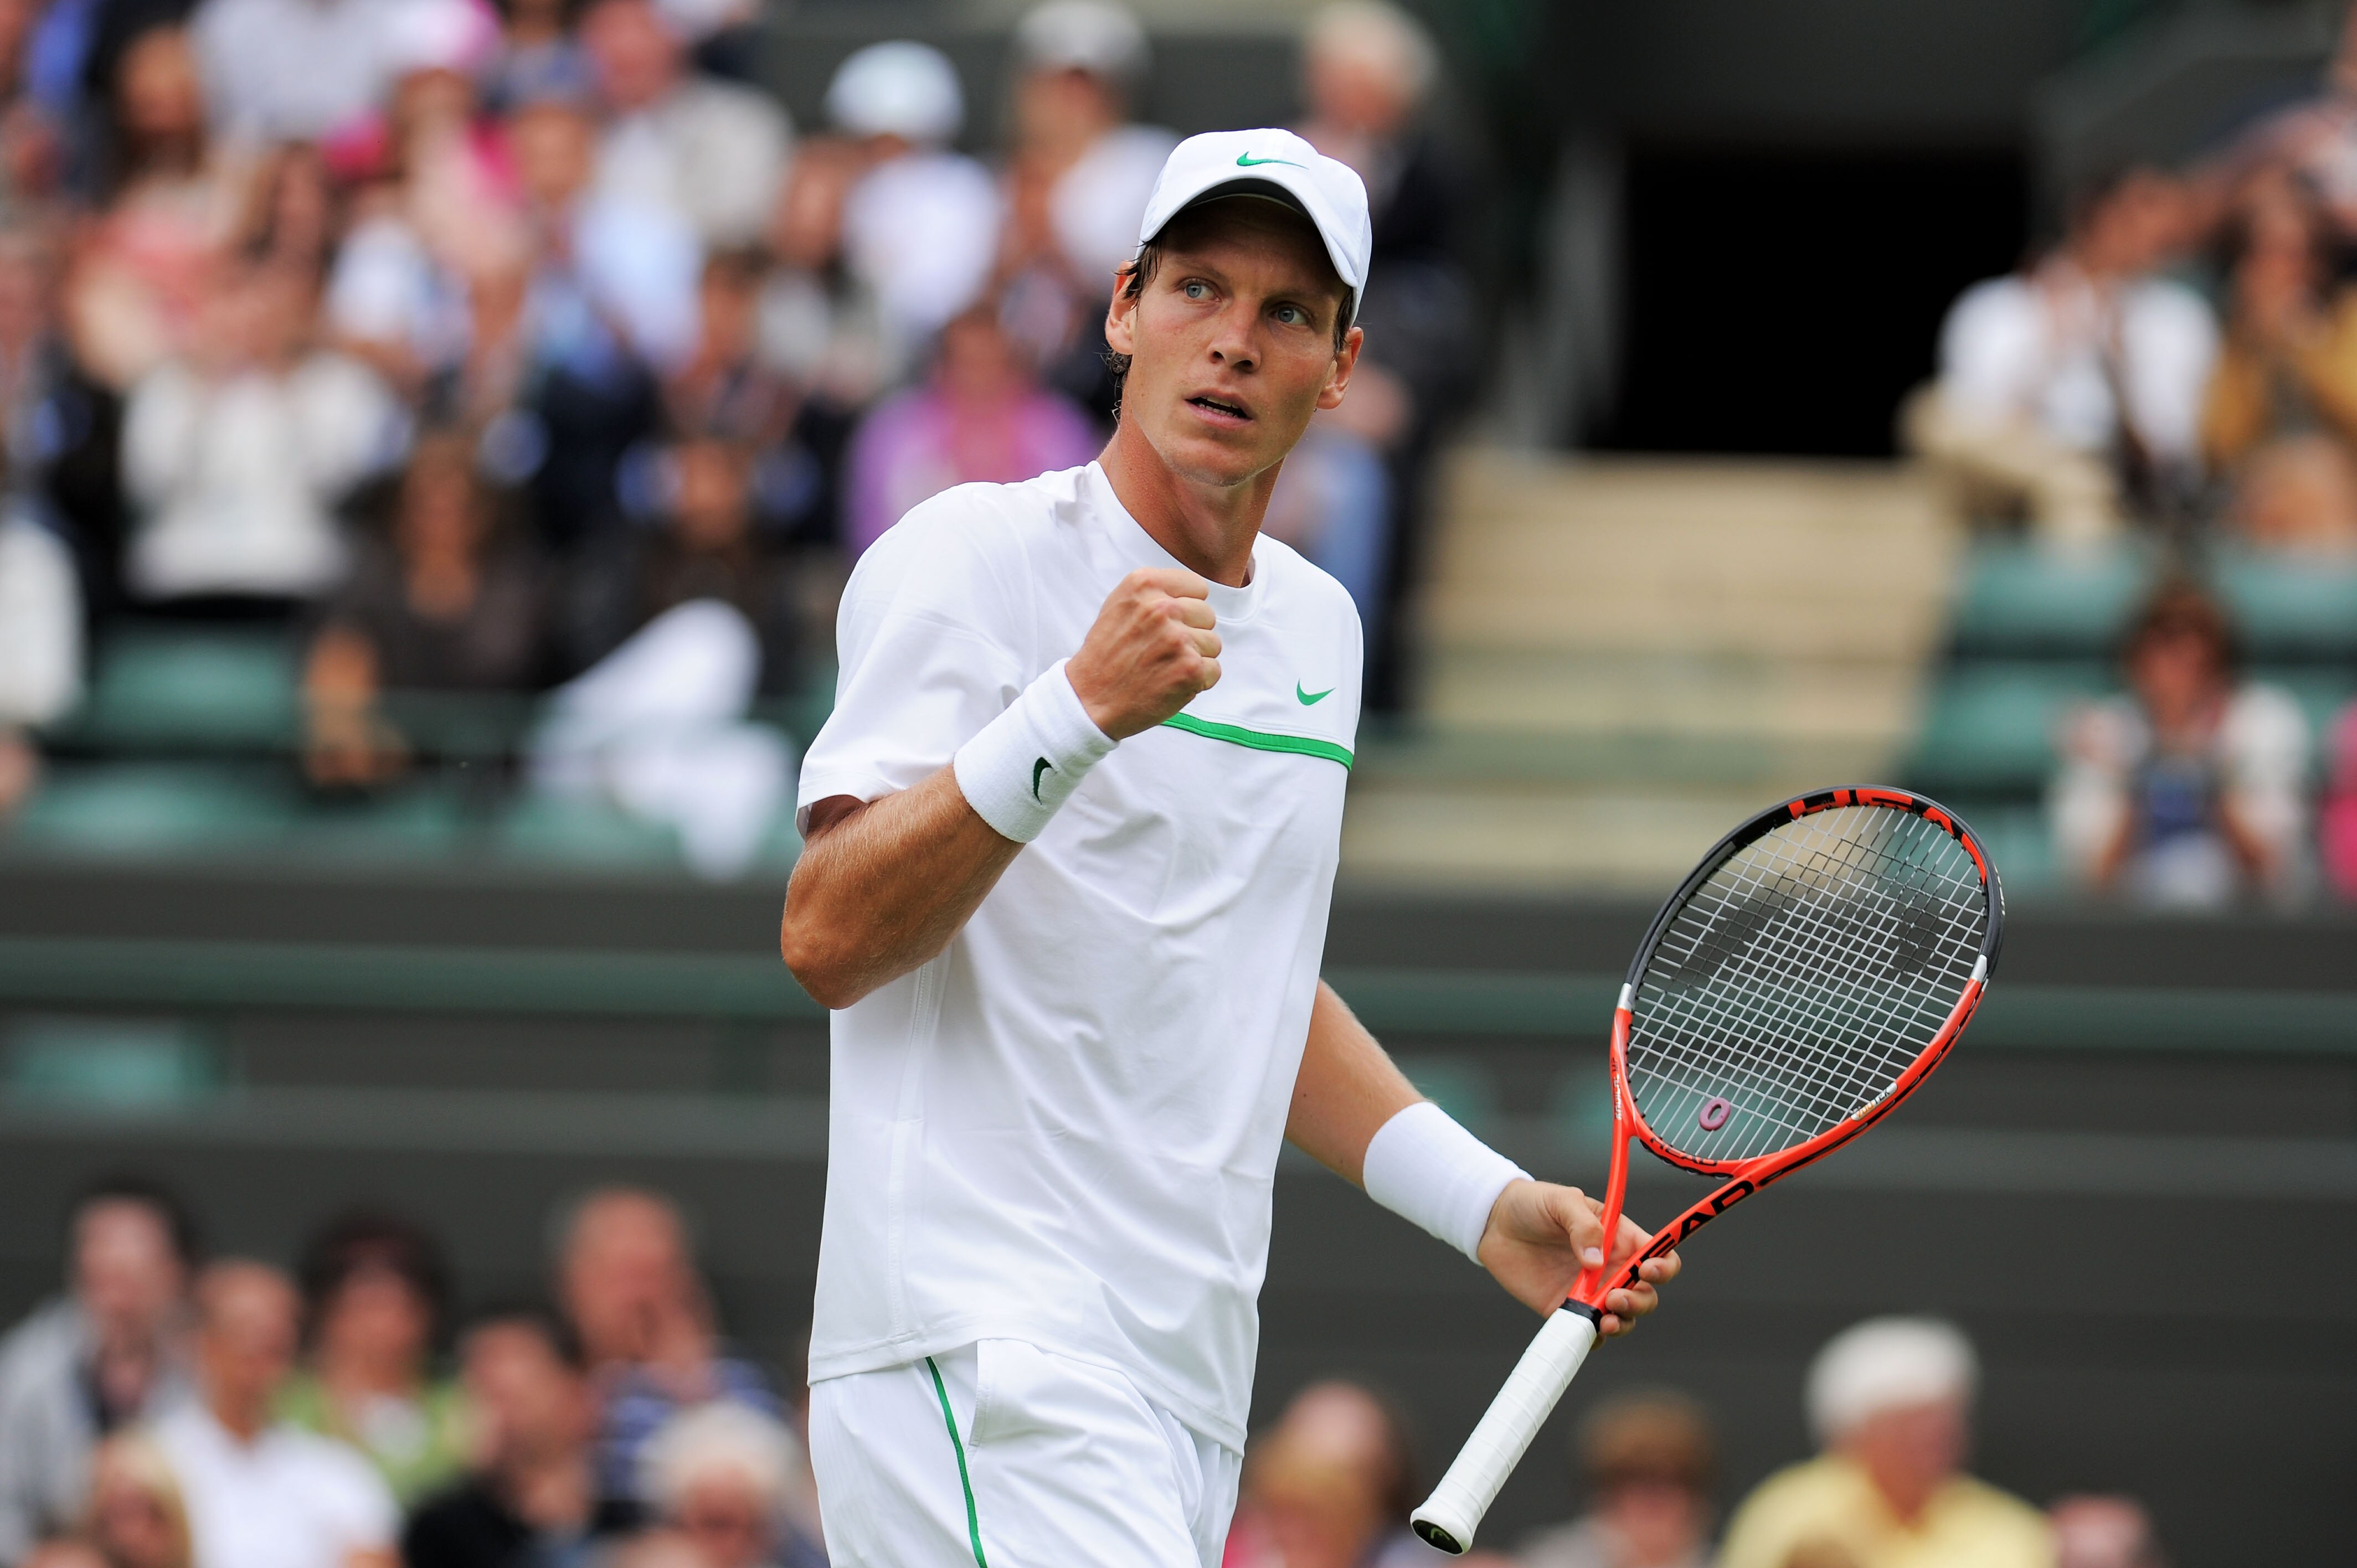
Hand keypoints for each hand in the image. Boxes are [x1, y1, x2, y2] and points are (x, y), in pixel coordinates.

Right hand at [1066, 567, 1220, 738]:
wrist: (1089, 700)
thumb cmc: (1105, 656)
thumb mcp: (1120, 606)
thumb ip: (1155, 594)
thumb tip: (1192, 596)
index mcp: (1144, 584)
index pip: (1198, 587)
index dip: (1187, 609)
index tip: (1169, 624)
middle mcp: (1161, 607)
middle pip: (1207, 615)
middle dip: (1192, 633)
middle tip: (1163, 650)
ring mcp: (1177, 638)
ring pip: (1213, 643)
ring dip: (1195, 658)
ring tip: (1164, 667)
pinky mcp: (1189, 668)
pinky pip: (1214, 670)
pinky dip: (1197, 682)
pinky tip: (1170, 682)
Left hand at [1476, 1179, 1678, 1336]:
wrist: (1494, 1223)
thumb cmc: (1533, 1204)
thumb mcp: (1562, 1201)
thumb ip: (1583, 1226)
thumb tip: (1596, 1262)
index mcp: (1620, 1238)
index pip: (1658, 1255)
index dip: (1663, 1266)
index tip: (1648, 1270)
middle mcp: (1611, 1268)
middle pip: (1647, 1294)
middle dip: (1641, 1301)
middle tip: (1616, 1297)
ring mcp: (1591, 1291)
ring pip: (1624, 1317)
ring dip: (1623, 1322)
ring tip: (1604, 1318)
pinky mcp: (1567, 1309)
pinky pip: (1591, 1332)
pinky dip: (1597, 1337)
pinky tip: (1589, 1330)